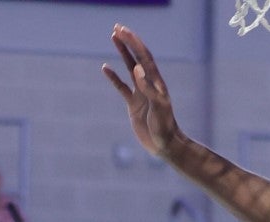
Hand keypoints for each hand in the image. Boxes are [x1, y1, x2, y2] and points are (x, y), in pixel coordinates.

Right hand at [103, 25, 183, 157]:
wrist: (164, 145)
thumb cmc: (164, 128)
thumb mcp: (158, 108)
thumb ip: (148, 88)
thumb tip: (137, 69)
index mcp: (156, 83)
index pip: (145, 58)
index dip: (135, 43)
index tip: (124, 31)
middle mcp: (149, 85)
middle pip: (137, 58)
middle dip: (128, 42)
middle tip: (117, 27)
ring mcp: (141, 94)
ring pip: (129, 68)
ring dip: (122, 52)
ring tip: (114, 37)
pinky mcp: (134, 105)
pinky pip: (121, 87)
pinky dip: (113, 77)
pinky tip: (105, 68)